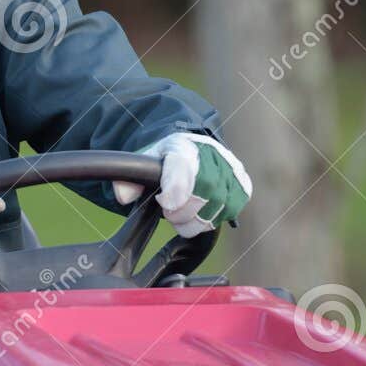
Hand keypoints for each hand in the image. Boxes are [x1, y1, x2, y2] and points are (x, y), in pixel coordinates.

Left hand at [113, 133, 251, 237]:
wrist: (195, 149)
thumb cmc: (168, 158)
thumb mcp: (144, 162)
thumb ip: (129, 178)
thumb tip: (123, 196)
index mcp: (184, 146)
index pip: (184, 167)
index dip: (176, 189)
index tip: (165, 203)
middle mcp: (213, 155)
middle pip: (203, 193)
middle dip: (182, 212)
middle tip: (169, 213)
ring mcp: (231, 169)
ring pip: (218, 207)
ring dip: (195, 220)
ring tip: (182, 215)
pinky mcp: (242, 185)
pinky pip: (229, 210)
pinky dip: (211, 219)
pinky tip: (199, 213)